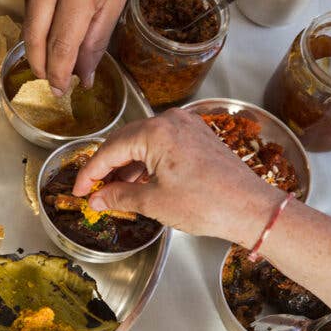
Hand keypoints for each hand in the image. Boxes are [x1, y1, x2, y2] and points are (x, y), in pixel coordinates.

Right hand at [19, 0, 143, 92]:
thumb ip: (97, 38)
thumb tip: (84, 73)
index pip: (61, 45)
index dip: (59, 74)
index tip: (61, 89)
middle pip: (34, 38)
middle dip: (41, 66)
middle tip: (50, 80)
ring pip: (28, 20)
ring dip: (39, 41)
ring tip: (52, 52)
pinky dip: (39, 13)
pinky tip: (52, 12)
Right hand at [73, 108, 284, 246]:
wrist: (251, 209)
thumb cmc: (207, 204)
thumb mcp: (154, 202)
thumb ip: (118, 196)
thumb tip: (97, 199)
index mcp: (155, 132)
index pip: (109, 150)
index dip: (89, 173)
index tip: (78, 191)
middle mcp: (170, 121)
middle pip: (124, 142)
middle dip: (106, 168)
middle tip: (92, 191)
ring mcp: (186, 126)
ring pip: (143, 143)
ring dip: (126, 166)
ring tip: (114, 191)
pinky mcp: (198, 137)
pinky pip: (162, 145)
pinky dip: (146, 162)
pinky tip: (139, 182)